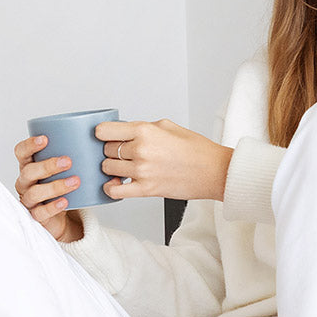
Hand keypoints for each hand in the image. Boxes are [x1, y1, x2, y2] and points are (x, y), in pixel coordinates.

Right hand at [13, 134, 84, 242]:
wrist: (62, 217)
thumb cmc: (62, 187)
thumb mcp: (67, 170)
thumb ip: (80, 158)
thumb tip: (108, 152)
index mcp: (29, 165)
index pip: (21, 152)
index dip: (29, 145)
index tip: (45, 139)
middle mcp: (25, 182)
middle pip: (28, 172)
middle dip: (48, 165)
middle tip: (68, 161)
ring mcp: (28, 200)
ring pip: (34, 193)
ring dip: (55, 186)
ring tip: (75, 181)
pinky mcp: (36, 216)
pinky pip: (40, 212)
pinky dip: (53, 207)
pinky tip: (65, 202)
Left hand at [95, 119, 232, 202]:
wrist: (214, 171)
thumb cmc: (196, 149)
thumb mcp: (168, 126)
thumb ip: (142, 127)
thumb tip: (124, 131)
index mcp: (144, 131)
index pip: (104, 130)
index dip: (102, 133)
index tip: (106, 135)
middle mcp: (141, 150)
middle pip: (106, 150)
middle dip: (111, 150)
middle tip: (122, 152)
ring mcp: (142, 171)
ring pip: (107, 168)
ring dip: (112, 168)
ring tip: (123, 167)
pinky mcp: (146, 190)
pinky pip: (115, 191)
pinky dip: (111, 188)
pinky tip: (116, 183)